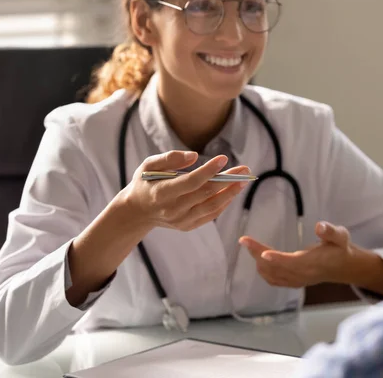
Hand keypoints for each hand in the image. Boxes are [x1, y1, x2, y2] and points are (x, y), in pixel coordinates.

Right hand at [122, 150, 249, 230]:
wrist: (137, 211)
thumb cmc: (145, 183)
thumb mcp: (148, 165)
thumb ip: (170, 158)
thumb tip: (194, 156)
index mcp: (162, 193)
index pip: (191, 182)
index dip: (208, 171)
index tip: (223, 159)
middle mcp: (173, 209)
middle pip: (206, 193)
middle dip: (228, 180)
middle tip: (245, 169)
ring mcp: (181, 220)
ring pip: (212, 206)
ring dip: (231, 193)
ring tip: (244, 180)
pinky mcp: (187, 226)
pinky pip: (210, 215)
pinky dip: (223, 203)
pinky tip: (232, 191)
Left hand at [239, 222, 352, 287]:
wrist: (342, 266)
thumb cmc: (339, 248)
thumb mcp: (341, 236)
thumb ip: (331, 231)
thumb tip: (319, 226)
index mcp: (313, 263)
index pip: (293, 263)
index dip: (277, 259)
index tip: (263, 253)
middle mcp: (303, 275)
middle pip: (276, 268)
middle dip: (258, 254)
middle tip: (245, 241)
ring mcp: (297, 281)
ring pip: (272, 274)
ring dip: (258, 261)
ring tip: (248, 246)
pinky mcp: (293, 283)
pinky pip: (274, 280)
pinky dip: (263, 271)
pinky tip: (257, 260)